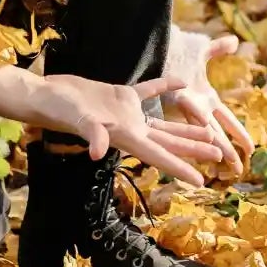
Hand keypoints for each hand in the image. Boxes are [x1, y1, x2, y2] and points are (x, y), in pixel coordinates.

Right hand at [24, 74, 222, 186]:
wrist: (45, 95)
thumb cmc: (59, 110)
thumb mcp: (77, 121)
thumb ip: (90, 134)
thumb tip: (95, 152)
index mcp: (125, 137)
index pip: (158, 157)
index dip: (180, 169)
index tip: (201, 182)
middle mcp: (130, 129)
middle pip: (169, 143)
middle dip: (193, 150)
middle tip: (221, 156)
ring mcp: (127, 114)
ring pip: (163, 123)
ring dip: (186, 127)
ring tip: (210, 131)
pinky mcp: (121, 96)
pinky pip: (149, 92)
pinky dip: (165, 87)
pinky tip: (183, 83)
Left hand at [160, 28, 254, 175]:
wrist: (158, 50)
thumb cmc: (177, 54)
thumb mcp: (201, 51)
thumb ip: (218, 48)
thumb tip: (235, 41)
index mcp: (207, 98)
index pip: (227, 119)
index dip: (239, 133)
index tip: (251, 149)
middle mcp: (200, 107)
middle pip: (218, 132)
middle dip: (229, 150)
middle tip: (239, 170)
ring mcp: (189, 106)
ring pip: (207, 130)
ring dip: (216, 146)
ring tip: (225, 164)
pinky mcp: (179, 100)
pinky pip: (194, 114)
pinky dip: (202, 125)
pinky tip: (209, 139)